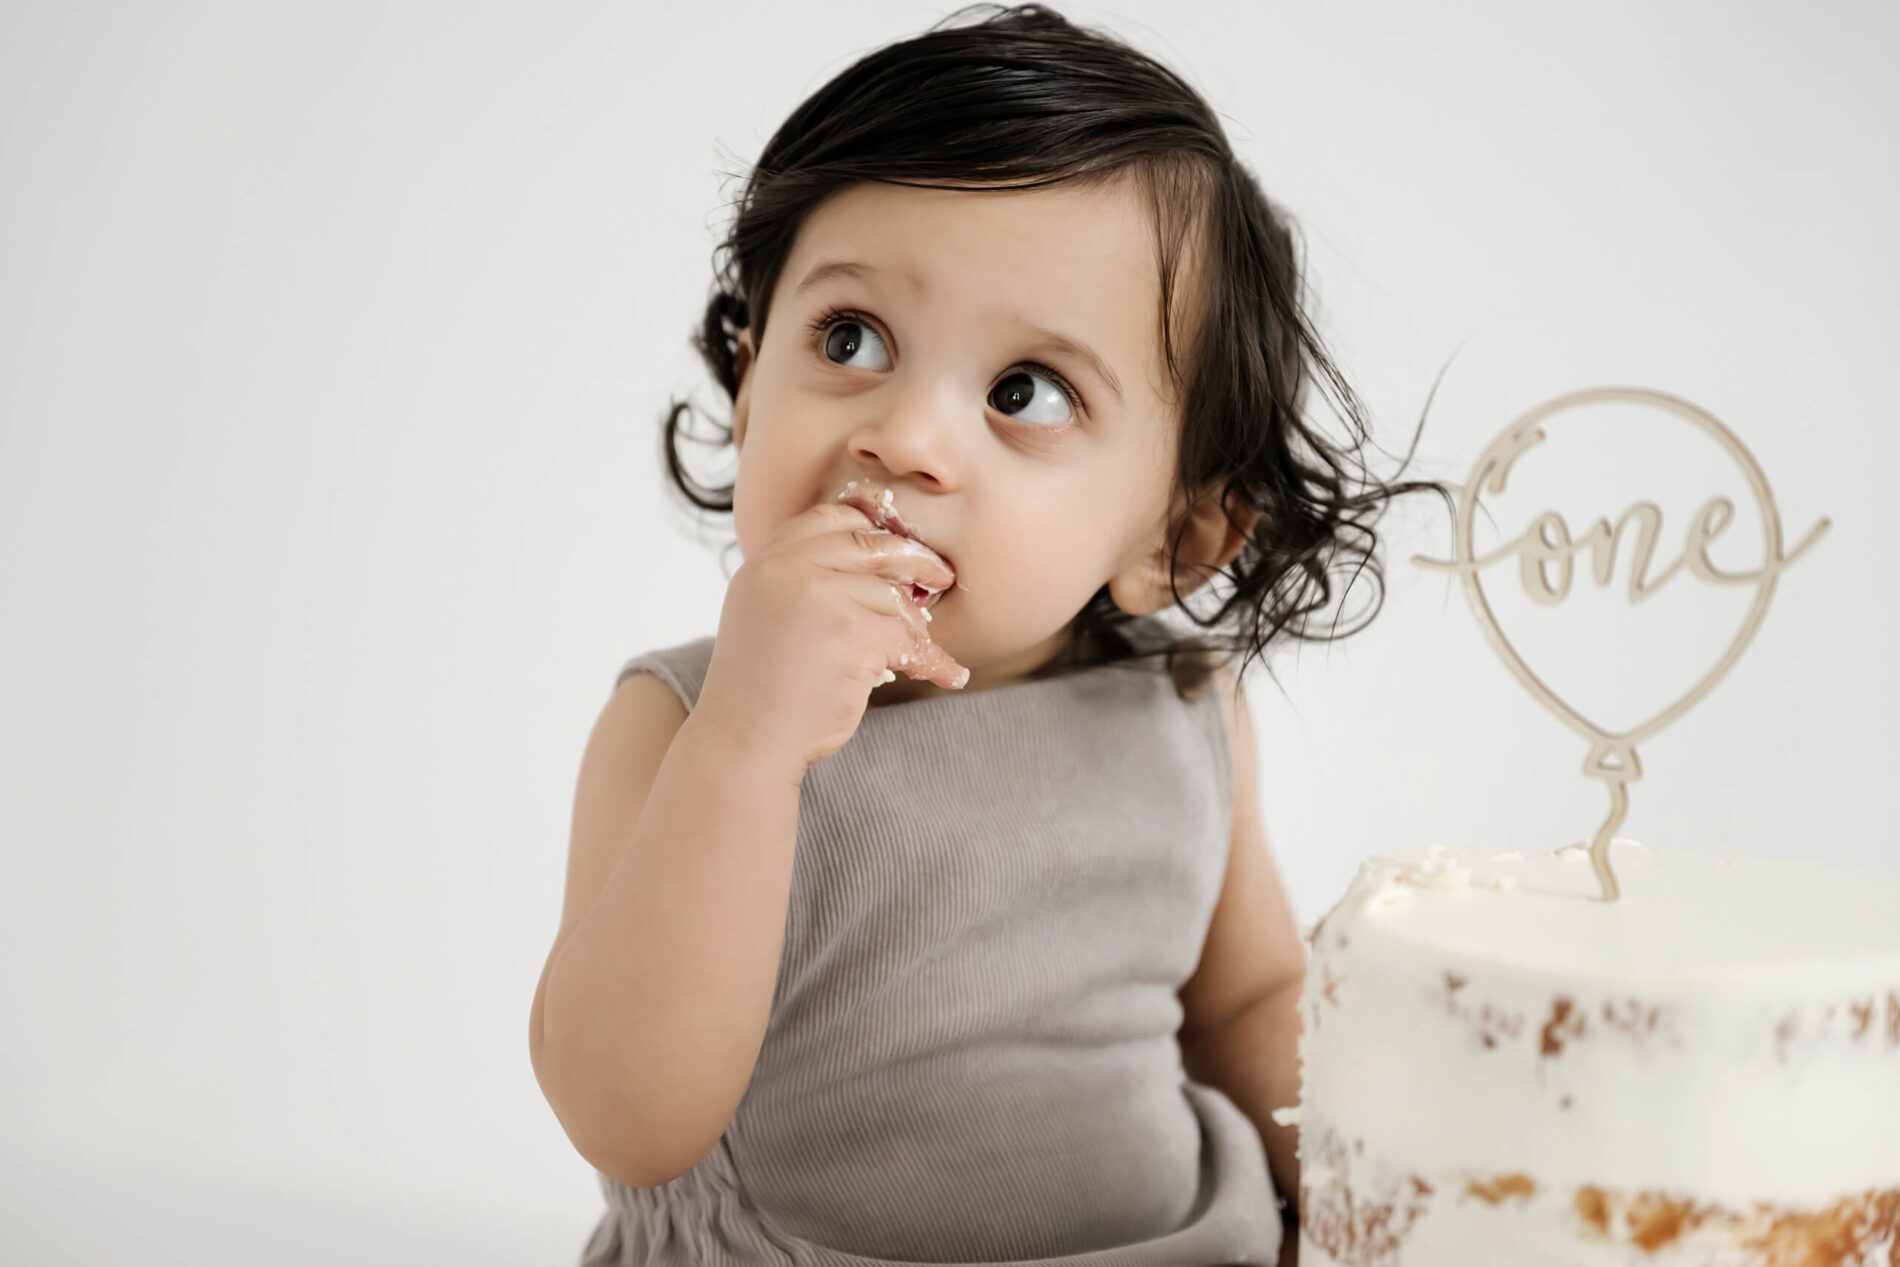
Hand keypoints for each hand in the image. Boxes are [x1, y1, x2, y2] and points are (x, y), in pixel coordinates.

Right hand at [695, 501, 964, 778]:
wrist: (744, 740)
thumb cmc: (759, 687)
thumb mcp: (765, 612)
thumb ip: (802, 580)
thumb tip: (874, 566)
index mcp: (767, 561)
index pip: (830, 519)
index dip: (870, 526)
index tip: (898, 540)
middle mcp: (791, 570)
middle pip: (871, 546)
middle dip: (915, 559)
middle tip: (941, 576)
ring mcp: (822, 599)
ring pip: (894, 597)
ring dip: (916, 626)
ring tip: (922, 650)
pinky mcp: (852, 635)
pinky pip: (910, 639)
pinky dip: (932, 661)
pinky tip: (948, 675)